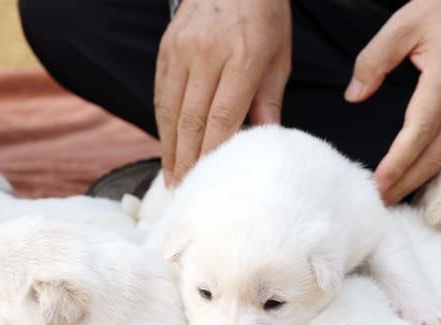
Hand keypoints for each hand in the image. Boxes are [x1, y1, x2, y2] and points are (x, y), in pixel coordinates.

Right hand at [155, 0, 291, 186]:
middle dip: (187, 160)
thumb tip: (267, 141)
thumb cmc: (265, 17)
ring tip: (172, 177)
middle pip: (192, 119)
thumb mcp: (279, 57)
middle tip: (184, 190)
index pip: (222, 117)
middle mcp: (208, 54)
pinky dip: (163, 123)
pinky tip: (167, 146)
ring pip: (170, 109)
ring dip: (170, 148)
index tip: (209, 181)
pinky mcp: (166, 47)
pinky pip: (161, 93)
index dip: (212, 153)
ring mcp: (182, 49)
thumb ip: (269, 101)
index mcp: (243, 57)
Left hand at [345, 0, 440, 203]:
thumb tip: (355, 94)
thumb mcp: (404, 23)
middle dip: (406, 182)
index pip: (420, 129)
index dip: (399, 160)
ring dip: (417, 180)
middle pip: (434, 153)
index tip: (379, 181)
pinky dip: (428, 167)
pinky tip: (409, 178)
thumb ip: (375, 58)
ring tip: (389, 197)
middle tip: (378, 203)